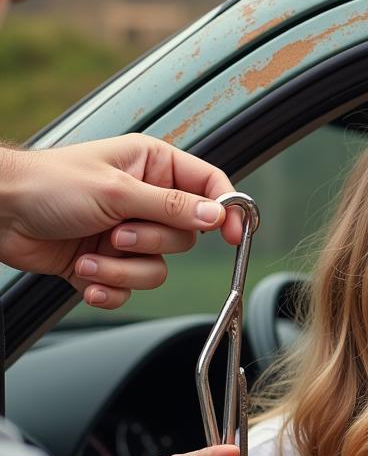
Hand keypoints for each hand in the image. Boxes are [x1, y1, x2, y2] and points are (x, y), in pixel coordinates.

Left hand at [0, 135, 241, 308]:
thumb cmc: (48, 184)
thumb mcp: (117, 191)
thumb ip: (173, 206)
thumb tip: (216, 215)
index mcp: (154, 167)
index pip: (210, 185)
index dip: (226, 209)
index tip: (232, 234)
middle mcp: (147, 200)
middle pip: (185, 237)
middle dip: (148, 244)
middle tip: (117, 234)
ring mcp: (128, 234)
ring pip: (158, 268)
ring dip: (122, 269)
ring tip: (90, 256)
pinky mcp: (108, 263)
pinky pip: (130, 288)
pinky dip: (109, 288)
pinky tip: (85, 276)